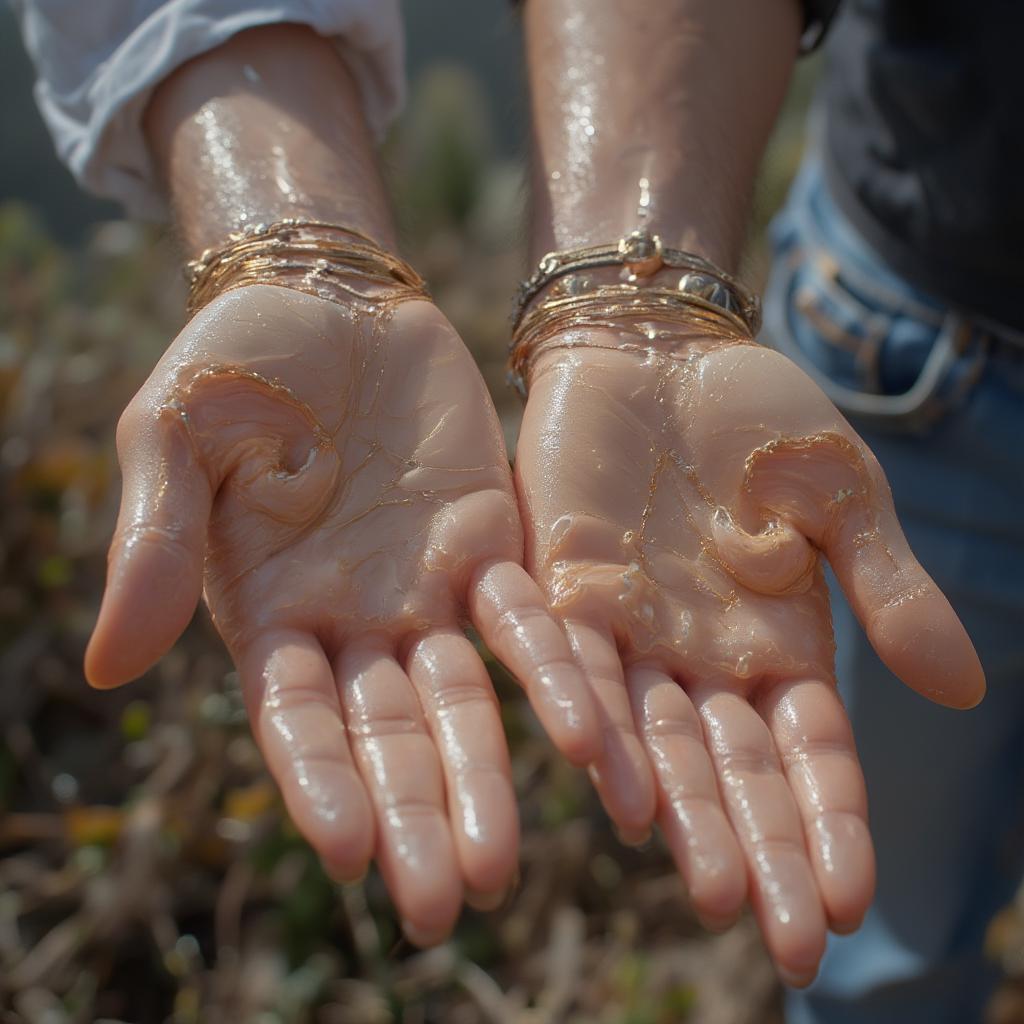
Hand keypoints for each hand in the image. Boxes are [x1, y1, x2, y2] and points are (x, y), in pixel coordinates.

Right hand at [86, 285, 601, 941]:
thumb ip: (154, 542)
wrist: (330, 296)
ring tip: (506, 863)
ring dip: (487, 777)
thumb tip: (108, 665)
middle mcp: (351, 620)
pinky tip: (592, 738)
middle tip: (446, 903)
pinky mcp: (491, 545)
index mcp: (266, 607)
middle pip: (387, 734)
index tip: (350, 854)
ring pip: (462, 700)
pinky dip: (556, 675)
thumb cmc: (236, 362)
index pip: (295, 716)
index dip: (320, 782)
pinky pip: (528, 620)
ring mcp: (426, 590)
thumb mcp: (173, 435)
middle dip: (415, 814)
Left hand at [515, 329, 983, 984]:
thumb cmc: (760, 419)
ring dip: (681, 811)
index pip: (809, 752)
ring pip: (654, 738)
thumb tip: (960, 691)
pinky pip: (574, 664)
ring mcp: (631, 630)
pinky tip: (611, 783)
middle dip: (760, 847)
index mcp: (779, 642)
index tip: (846, 901)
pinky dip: (593, 718)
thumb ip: (887, 587)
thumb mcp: (842, 495)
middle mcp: (703, 656)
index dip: (830, 822)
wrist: (662, 350)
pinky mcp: (561, 588)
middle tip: (778, 937)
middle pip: (735, 769)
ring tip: (707, 885)